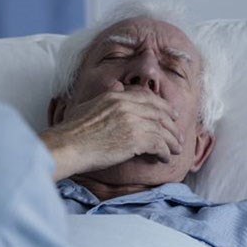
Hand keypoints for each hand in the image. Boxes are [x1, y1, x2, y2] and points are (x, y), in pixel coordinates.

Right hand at [40, 84, 183, 179]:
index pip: (147, 97)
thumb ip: (106, 97)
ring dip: (172, 141)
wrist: (68, 146)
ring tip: (177, 150)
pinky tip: (166, 159)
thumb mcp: (89, 105)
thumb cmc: (72, 131)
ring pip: (162, 130)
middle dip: (172, 124)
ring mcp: (132, 121)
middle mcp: (126, 106)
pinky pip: (159, 145)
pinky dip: (165, 152)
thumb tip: (116, 87)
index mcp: (116, 97)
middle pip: (158, 113)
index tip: (171, 114)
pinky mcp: (135, 139)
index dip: (163, 106)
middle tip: (178, 135)